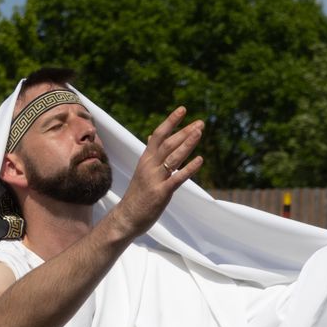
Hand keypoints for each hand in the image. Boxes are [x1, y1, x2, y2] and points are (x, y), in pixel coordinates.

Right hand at [113, 107, 204, 237]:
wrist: (126, 217)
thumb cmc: (137, 195)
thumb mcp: (142, 171)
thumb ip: (150, 154)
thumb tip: (151, 137)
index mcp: (145, 159)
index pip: (158, 135)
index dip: (171, 121)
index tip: (183, 109)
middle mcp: (149, 166)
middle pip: (168, 143)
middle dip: (185, 131)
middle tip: (201, 122)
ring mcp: (155, 179)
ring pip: (173, 157)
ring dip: (187, 144)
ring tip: (200, 132)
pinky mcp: (161, 193)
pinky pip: (176, 178)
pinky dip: (189, 168)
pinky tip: (200, 160)